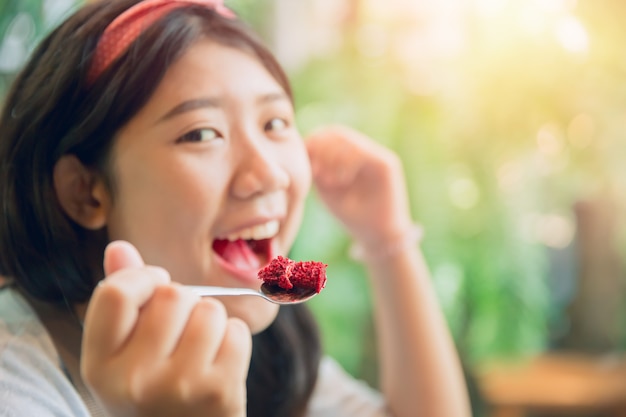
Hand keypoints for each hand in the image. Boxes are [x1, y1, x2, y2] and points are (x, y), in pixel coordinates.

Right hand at [81, 241, 251, 416]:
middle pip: (172, 294)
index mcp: (98, 366)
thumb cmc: (152, 392)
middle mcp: (133, 380)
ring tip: (198, 350)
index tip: (154, 289)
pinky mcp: (220, 392)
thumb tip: (119, 246)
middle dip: (182, 303)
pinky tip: (219, 364)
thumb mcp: (121, 355)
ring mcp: (179, 388)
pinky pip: (236, 331)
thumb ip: (119, 301)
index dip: (143, 278)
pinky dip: (232, 339)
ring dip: (209, 321)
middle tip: (178, 334)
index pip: (117, 292)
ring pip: (209, 309)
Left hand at [306, 125, 412, 244]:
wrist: (379, 236)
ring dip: (332, 158)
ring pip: (349, 140)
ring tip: (328, 181)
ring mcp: (377, 155)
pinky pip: (363, 153)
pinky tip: (342, 181)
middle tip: (316, 172)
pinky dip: (347, 164)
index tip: (308, 166)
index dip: (313, 143)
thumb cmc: (352, 215)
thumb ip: (317, 169)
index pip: (328, 135)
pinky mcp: (388, 163)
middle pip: (337, 132)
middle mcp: (365, 150)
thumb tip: (305, 147)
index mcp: (349, 155)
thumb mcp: (327, 190)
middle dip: (321, 148)